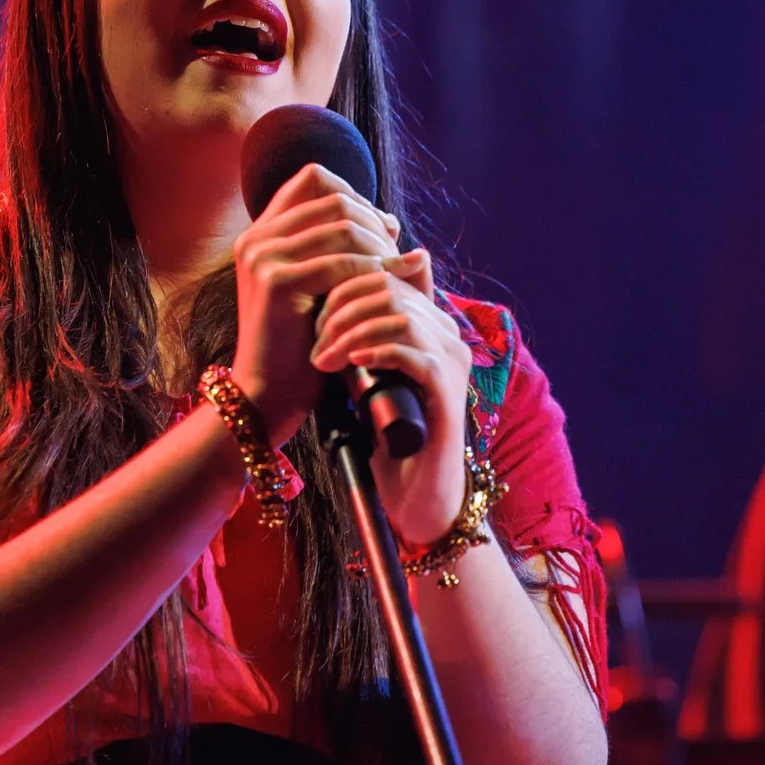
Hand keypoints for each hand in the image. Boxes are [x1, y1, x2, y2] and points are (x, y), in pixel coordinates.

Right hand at [231, 164, 404, 442]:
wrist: (268, 394)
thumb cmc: (300, 345)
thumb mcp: (321, 287)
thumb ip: (343, 251)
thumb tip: (391, 219)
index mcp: (262, 233)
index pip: (313, 178)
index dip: (354, 194)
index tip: (381, 229)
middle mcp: (256, 238)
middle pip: (333, 197)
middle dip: (374, 222)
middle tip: (397, 252)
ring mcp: (261, 256)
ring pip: (342, 226)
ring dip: (381, 247)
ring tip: (402, 269)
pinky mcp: (275, 282)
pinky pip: (342, 263)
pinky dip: (375, 271)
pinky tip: (395, 285)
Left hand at [311, 247, 471, 547]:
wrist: (415, 491)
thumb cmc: (385, 434)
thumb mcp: (362, 374)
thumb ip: (353, 337)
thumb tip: (315, 301)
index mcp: (428, 322)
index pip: (385, 273)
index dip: (343, 285)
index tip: (312, 315)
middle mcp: (446, 334)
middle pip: (390, 287)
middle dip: (342, 308)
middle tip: (315, 341)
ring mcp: (452, 361)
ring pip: (400, 315)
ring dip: (351, 331)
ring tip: (323, 358)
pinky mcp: (449, 391)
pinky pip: (414, 353)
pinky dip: (377, 351)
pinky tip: (350, 363)